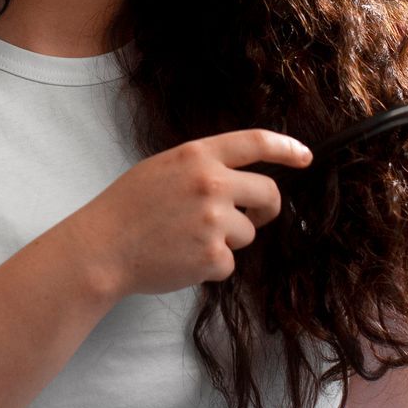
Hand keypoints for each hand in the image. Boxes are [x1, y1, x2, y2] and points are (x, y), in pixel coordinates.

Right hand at [67, 129, 312, 297]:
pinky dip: (211, 265)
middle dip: (266, 209)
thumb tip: (242, 179)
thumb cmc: (127, 209)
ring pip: (248, 233)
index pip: (256, 142)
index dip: (287, 148)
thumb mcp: (163, 168)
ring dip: (227, 240)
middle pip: (267, 194)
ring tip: (187, 241)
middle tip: (256, 218)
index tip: (305, 157)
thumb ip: (202, 167)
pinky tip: (181, 259)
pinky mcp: (213, 256)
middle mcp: (211, 183)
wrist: (102, 249)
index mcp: (197, 155)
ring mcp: (214, 221)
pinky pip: (230, 262)